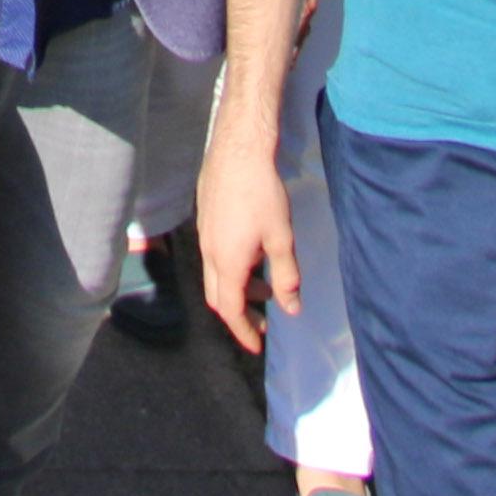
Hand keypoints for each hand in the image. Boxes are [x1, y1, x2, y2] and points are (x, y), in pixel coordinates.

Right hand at [191, 131, 295, 352]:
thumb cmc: (263, 194)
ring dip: (238, 287)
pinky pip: (214, 254)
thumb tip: (291, 309)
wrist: (239, 149)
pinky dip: (232, 267)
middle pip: (217, 296)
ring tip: (266, 285)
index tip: (257, 346)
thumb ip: (286, 277)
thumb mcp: (281, 238)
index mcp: (227, 263)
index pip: (231, 310)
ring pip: (215, 274)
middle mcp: (209, 252)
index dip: (244, 331)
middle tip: (263, 321)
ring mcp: (204, 234)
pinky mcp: (205, 217)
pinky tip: (253, 251)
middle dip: (240, 313)